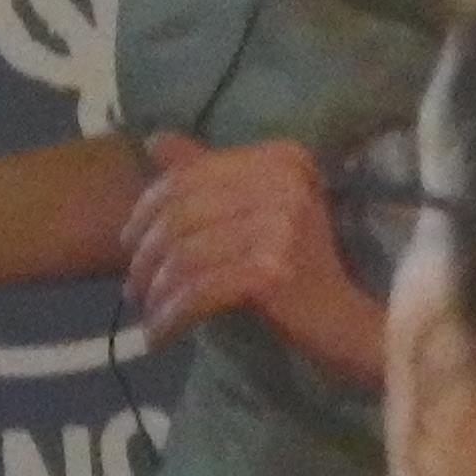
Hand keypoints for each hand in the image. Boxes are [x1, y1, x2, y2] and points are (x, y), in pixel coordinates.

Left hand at [121, 132, 385, 382]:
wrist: (345, 321)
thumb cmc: (299, 266)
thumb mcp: (256, 208)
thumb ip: (207, 174)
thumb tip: (154, 141)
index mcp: (280, 159)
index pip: (192, 174)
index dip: (148, 209)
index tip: (130, 242)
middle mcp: (283, 182)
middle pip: (183, 213)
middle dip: (147, 254)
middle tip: (133, 286)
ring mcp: (281, 225)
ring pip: (187, 255)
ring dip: (157, 290)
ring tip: (147, 312)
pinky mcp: (273, 270)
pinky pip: (200, 291)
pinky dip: (173, 315)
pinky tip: (161, 334)